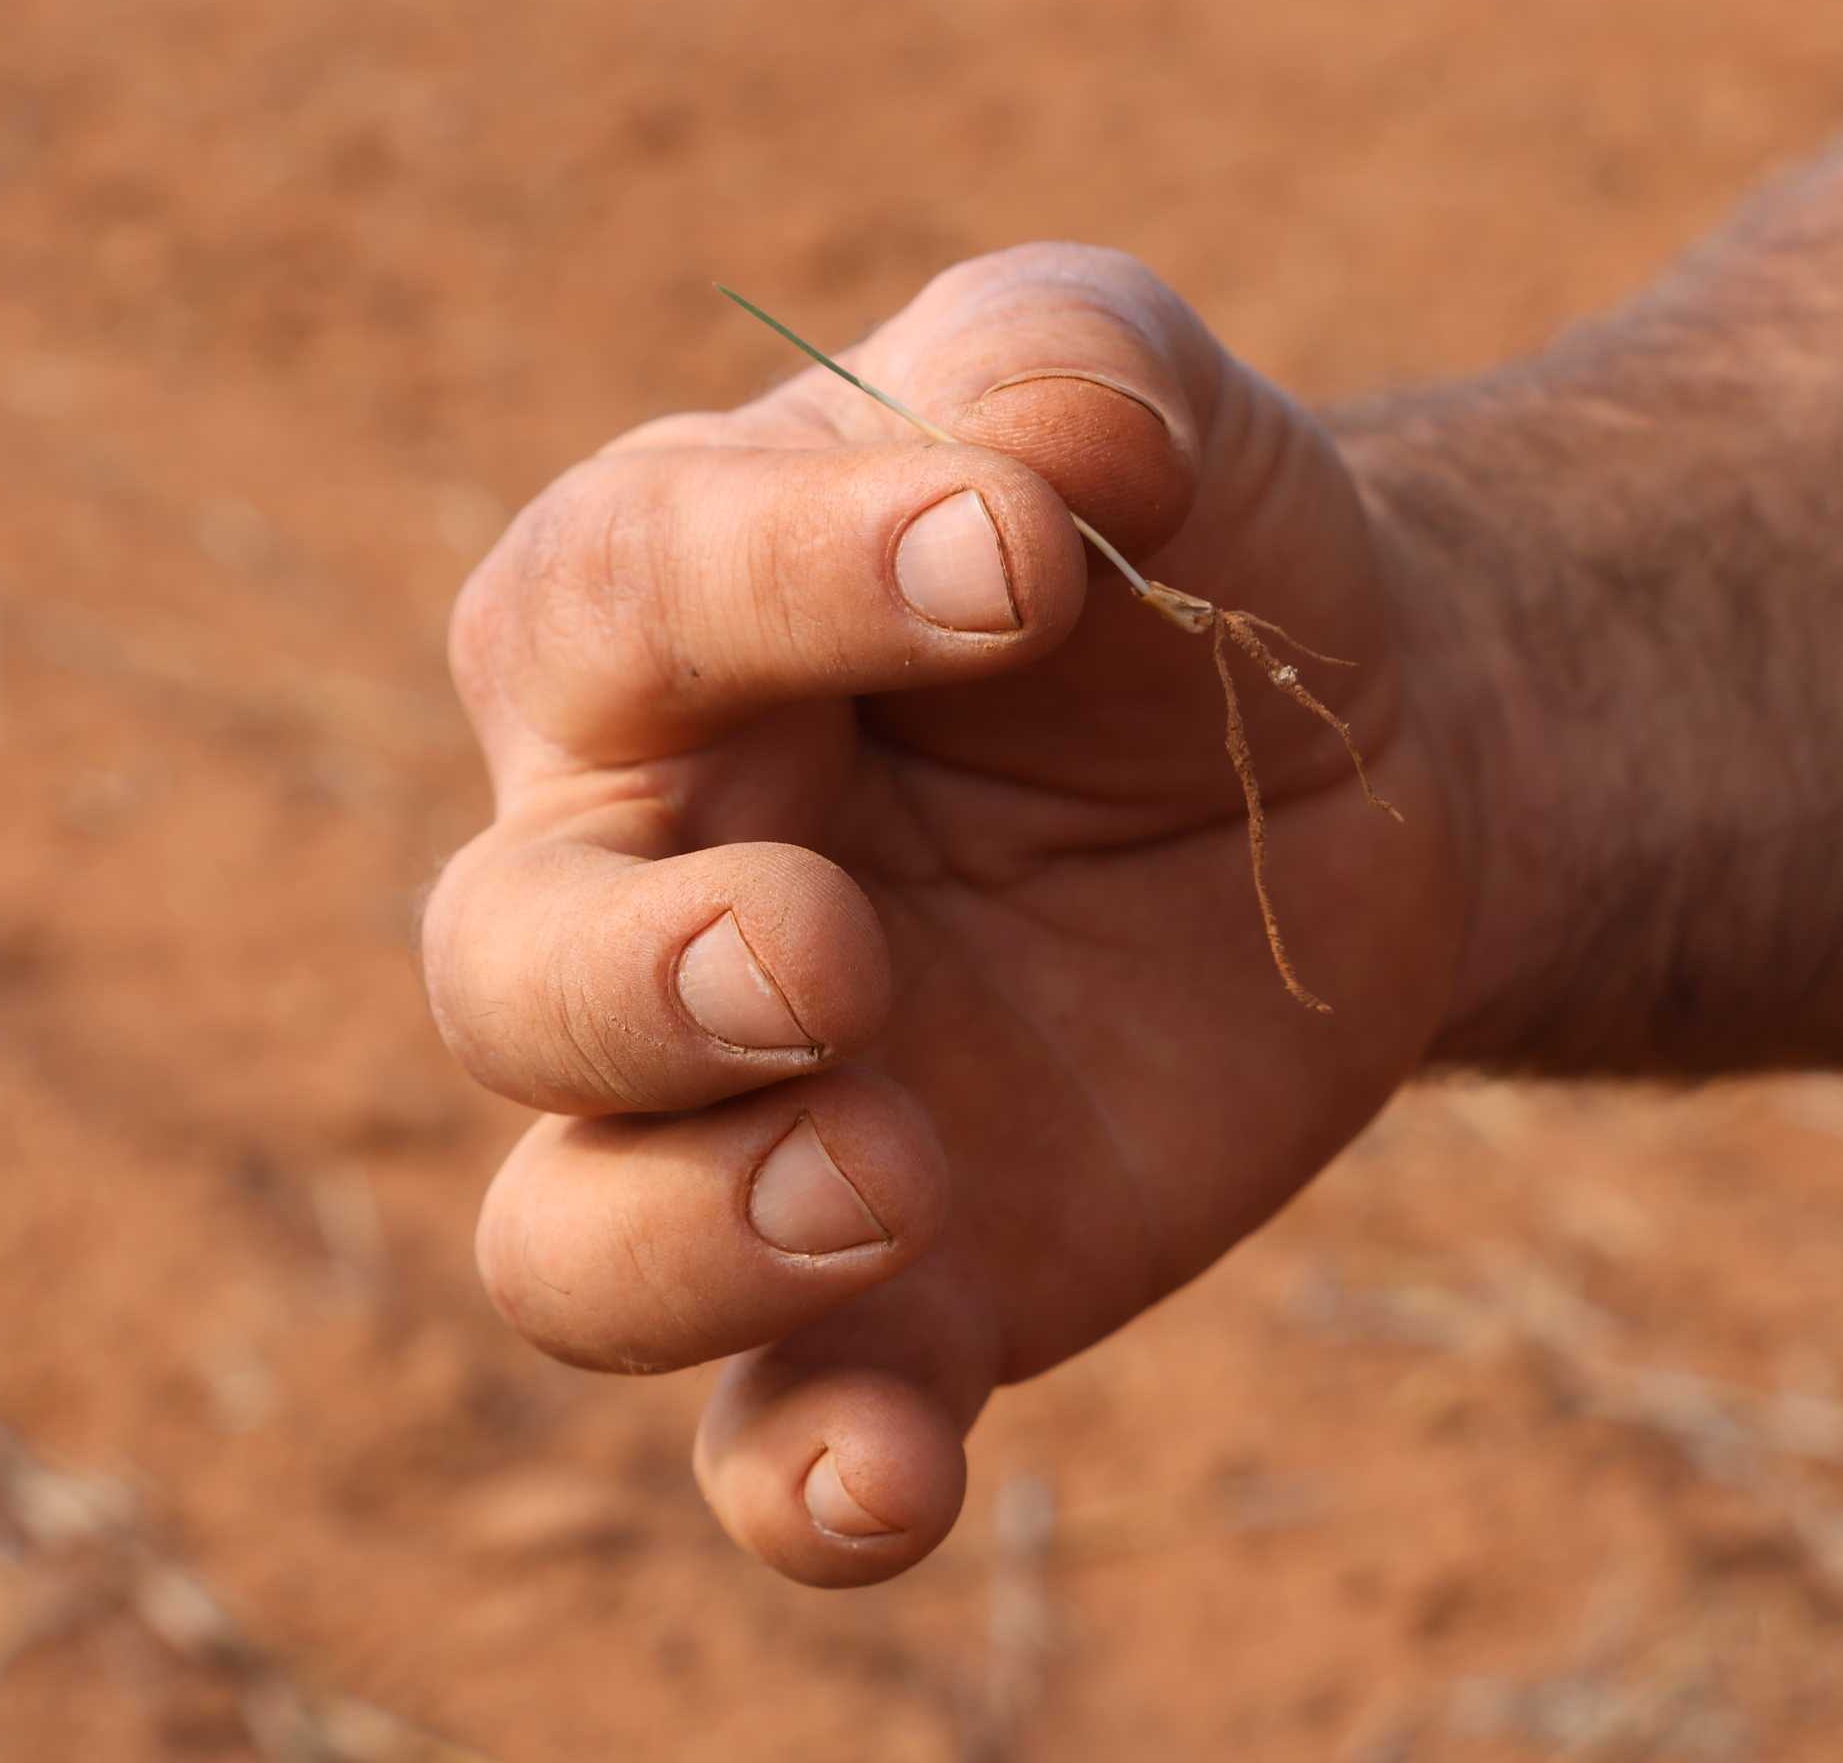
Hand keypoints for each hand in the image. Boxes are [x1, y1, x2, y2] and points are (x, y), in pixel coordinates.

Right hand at [422, 245, 1469, 1583]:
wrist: (1334, 749)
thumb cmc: (1160, 545)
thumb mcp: (1139, 393)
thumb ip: (1066, 357)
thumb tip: (1042, 449)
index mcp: (647, 625)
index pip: (624, 603)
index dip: (791, 583)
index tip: (1028, 555)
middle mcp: (635, 879)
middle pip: (508, 969)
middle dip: (641, 976)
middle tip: (830, 950)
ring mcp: (742, 1112)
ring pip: (567, 1237)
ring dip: (692, 1232)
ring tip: (886, 1171)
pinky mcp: (887, 1289)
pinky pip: (766, 1432)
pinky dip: (802, 1481)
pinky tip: (894, 1485)